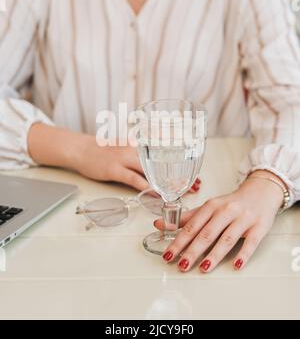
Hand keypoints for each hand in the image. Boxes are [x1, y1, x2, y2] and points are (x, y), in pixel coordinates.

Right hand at [28, 123, 201, 191]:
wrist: (81, 148)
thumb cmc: (104, 149)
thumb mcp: (126, 145)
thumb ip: (142, 151)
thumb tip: (158, 162)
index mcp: (139, 142)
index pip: (166, 151)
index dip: (183, 161)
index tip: (197, 170)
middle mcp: (135, 148)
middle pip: (163, 162)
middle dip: (181, 174)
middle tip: (197, 184)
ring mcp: (124, 158)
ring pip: (152, 172)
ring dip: (168, 183)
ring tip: (182, 192)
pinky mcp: (115, 169)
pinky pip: (135, 180)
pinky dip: (148, 188)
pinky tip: (158, 195)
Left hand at [155, 170, 283, 272]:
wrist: (260, 192)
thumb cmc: (231, 203)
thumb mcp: (209, 207)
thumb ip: (187, 217)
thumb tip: (160, 224)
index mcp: (211, 206)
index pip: (192, 226)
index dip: (179, 241)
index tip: (168, 255)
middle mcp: (226, 211)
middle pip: (207, 233)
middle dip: (193, 250)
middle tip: (181, 265)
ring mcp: (243, 219)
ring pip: (227, 238)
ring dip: (214, 254)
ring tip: (203, 268)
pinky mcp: (259, 227)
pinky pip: (251, 242)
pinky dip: (244, 254)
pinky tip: (236, 265)